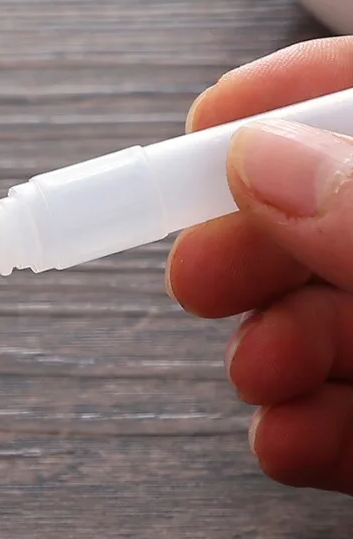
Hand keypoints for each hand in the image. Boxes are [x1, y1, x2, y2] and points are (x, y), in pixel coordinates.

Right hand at [166, 36, 352, 493]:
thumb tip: (260, 160)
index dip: (288, 97)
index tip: (206, 127)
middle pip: (338, 208)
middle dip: (260, 244)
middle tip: (199, 279)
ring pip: (344, 315)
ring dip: (279, 347)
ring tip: (256, 376)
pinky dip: (315, 429)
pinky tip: (286, 442)